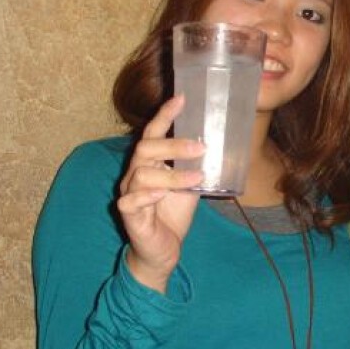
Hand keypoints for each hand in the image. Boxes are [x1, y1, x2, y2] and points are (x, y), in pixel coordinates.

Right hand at [117, 95, 204, 292]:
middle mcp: (135, 174)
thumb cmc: (173, 213)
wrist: (164, 250)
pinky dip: (146, 196)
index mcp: (150, 163)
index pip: (153, 133)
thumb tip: (221, 146)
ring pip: (141, 175)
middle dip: (173, 145)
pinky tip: (161, 195)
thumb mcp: (190, 185)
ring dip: (172, 175)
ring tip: (197, 178)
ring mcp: (129, 194)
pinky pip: (130, 201)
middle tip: (202, 147)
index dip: (165, 115)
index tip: (182, 98)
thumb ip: (197, 166)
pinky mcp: (129, 215)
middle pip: (146, 149)